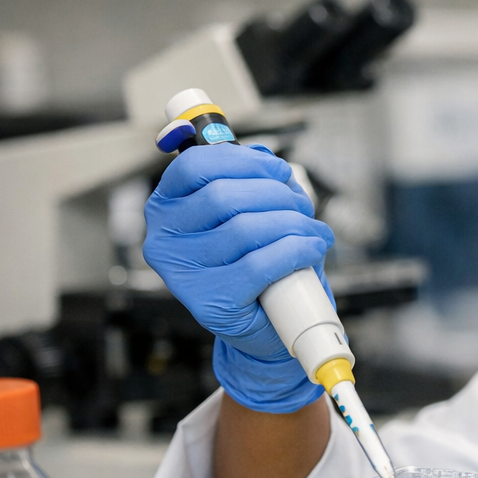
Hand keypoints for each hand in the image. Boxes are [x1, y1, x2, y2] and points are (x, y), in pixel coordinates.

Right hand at [142, 143, 333, 412]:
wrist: (262, 323)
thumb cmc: (251, 259)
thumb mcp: (245, 212)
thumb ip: (248, 179)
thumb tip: (264, 155)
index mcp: (166, 208)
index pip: (195, 166)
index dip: (244, 161)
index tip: (277, 169)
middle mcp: (164, 240)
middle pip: (225, 195)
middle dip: (277, 194)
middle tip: (303, 205)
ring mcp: (183, 275)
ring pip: (247, 229)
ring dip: (294, 223)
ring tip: (312, 230)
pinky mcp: (211, 303)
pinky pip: (261, 264)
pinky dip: (298, 250)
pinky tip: (314, 247)